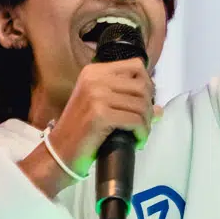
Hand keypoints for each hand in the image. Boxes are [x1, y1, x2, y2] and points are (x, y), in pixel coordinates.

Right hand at [21, 59, 155, 197]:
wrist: (60, 152)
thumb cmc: (81, 131)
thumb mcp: (101, 108)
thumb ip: (127, 101)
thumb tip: (159, 109)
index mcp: (94, 71)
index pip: (136, 66)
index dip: (147, 85)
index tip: (145, 104)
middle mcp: (95, 79)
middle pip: (142, 85)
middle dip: (149, 108)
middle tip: (143, 124)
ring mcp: (96, 95)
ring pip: (141, 105)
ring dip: (146, 123)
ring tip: (140, 135)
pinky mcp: (100, 115)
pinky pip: (135, 120)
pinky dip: (142, 133)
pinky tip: (137, 142)